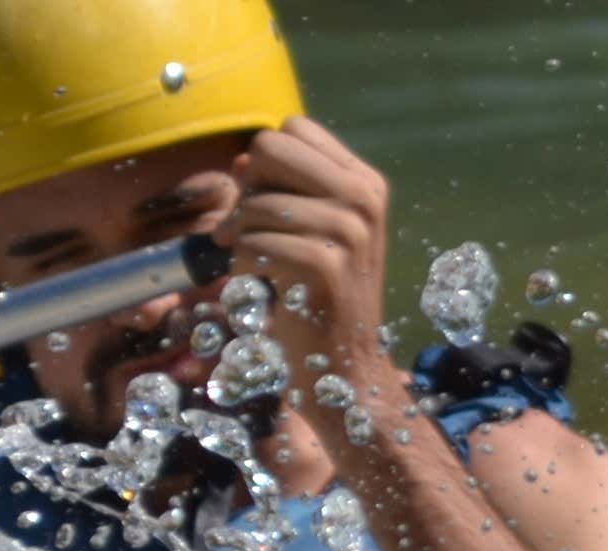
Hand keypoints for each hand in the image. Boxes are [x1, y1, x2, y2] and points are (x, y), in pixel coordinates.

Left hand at [222, 118, 400, 389]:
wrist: (345, 365)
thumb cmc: (318, 297)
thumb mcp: (313, 233)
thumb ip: (283, 191)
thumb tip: (245, 159)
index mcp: (365, 182)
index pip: (294, 128)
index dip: (265, 163)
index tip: (266, 204)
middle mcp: (364, 198)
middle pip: (271, 148)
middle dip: (248, 190)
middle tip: (249, 232)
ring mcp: (350, 231)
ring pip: (256, 202)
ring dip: (242, 238)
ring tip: (261, 269)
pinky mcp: (326, 265)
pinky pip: (253, 244)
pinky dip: (245, 268)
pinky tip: (265, 289)